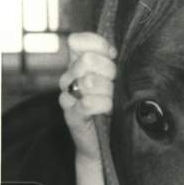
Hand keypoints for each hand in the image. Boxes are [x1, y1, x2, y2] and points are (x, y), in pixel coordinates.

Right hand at [59, 32, 117, 162]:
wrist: (106, 143)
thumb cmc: (114, 107)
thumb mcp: (115, 80)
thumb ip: (111, 62)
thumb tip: (112, 51)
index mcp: (77, 64)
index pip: (78, 41)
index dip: (99, 46)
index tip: (113, 57)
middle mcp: (68, 78)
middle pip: (88, 60)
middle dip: (109, 71)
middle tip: (116, 85)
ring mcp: (67, 97)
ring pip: (89, 81)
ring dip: (108, 91)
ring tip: (113, 101)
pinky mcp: (72, 116)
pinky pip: (88, 103)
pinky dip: (103, 105)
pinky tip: (108, 110)